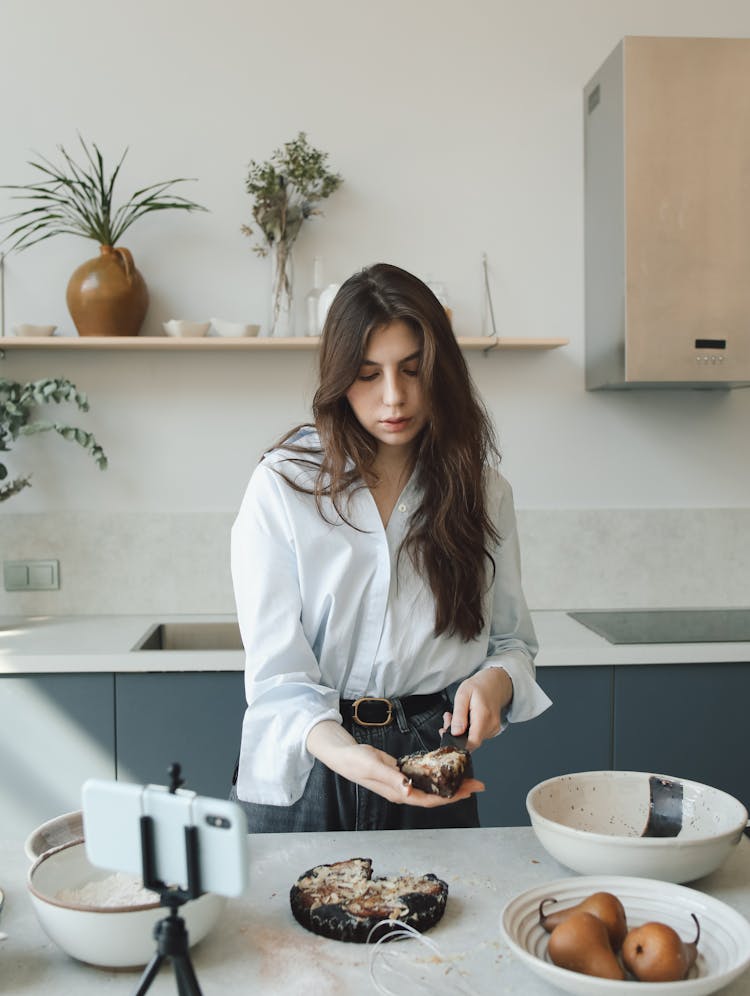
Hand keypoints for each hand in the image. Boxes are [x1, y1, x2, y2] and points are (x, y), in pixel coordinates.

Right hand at [306, 720, 483, 806]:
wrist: (343, 755)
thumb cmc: (356, 761)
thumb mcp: (372, 766)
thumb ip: (391, 778)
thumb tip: (409, 789)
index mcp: (398, 793)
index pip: (429, 799)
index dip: (449, 797)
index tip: (468, 791)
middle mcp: (403, 791)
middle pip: (435, 795)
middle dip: (457, 791)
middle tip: (478, 784)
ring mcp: (402, 783)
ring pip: (431, 787)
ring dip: (450, 784)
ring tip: (468, 778)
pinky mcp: (401, 773)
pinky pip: (424, 777)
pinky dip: (437, 774)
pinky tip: (446, 770)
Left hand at [441, 667, 512, 751]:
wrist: (495, 683)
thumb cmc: (479, 686)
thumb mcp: (463, 695)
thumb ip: (459, 715)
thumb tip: (455, 733)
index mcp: (484, 716)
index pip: (472, 743)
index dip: (457, 743)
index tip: (446, 732)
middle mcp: (491, 725)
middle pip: (470, 741)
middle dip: (455, 733)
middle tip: (448, 718)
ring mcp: (493, 729)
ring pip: (472, 738)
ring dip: (460, 730)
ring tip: (456, 715)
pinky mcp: (492, 730)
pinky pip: (477, 735)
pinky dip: (468, 729)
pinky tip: (465, 718)